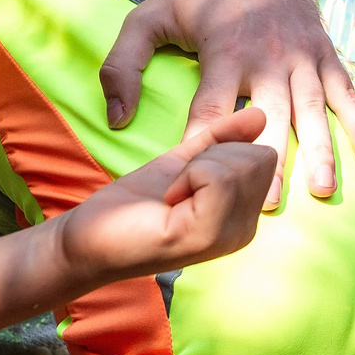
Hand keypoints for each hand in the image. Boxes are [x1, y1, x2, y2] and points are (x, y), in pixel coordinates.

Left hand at [56, 108, 275, 287]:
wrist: (86, 238)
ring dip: (198, 167)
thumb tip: (260, 115)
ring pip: (243, 163)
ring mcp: (229, 237)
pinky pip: (218, 176)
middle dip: (215, 155)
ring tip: (174, 195)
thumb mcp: (184, 161)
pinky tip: (169, 200)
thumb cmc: (131, 204)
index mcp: (244, 215)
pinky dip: (188, 175)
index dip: (224, 150)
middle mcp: (246, 231)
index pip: (268, 154)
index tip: (188, 177)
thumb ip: (222, 140)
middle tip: (179, 186)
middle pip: (262, 156)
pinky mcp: (206, 236)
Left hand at [100, 0, 354, 206]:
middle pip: (272, 116)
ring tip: (321, 190)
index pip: (212, 108)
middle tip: (270, 205)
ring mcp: (303, 57)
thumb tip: (118, 119)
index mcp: (225, 51)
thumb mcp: (148, 17)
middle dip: (272, 161)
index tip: (198, 183)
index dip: (204, 146)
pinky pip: (347, 93)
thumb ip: (123, 65)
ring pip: (313, 109)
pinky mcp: (326, 55)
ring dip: (320, 150)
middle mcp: (269, 57)